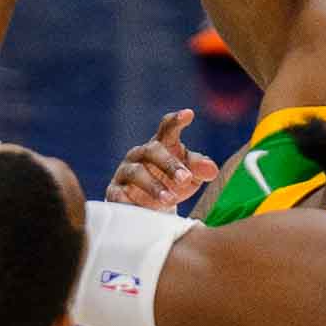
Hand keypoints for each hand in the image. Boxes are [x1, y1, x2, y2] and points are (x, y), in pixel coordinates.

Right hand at [105, 109, 220, 211]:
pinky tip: (142, 210)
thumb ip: (200, 169)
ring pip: (136, 173)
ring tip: (170, 200)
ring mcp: (126, 172)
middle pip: (152, 151)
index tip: (188, 114)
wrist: (150, 209)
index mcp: (161, 145)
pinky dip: (129, 201)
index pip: (168, 128)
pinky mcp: (115, 192)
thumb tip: (211, 169)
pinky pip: (118, 194)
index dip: (176, 121)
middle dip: (169, 164)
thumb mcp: (190, 176)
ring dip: (153, 186)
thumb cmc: (172, 184)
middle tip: (185, 179)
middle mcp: (141, 154)